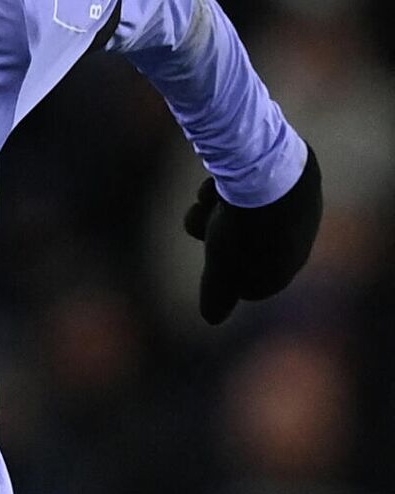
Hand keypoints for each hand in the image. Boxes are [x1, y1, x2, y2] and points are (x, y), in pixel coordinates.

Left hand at [183, 147, 322, 322]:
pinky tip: (221, 181)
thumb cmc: (243, 230)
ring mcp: (291, 213)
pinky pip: (248, 190)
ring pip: (233, 215)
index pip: (246, 285)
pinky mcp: (287, 183)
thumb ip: (217, 296)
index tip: (213, 259)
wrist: (270, 175)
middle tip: (199, 217)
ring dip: (211, 207)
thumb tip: (212, 318)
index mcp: (282, 270)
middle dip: (209, 231)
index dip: (219, 271)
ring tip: (210, 195)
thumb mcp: (221, 271)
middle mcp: (292, 243)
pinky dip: (227, 188)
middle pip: (233, 245)